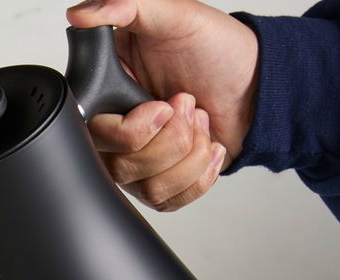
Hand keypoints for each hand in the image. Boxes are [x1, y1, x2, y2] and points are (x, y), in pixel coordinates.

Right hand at [66, 0, 258, 210]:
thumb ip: (124, 6)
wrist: (258, 81)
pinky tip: (208, 146)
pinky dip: (199, 176)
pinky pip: (170, 201)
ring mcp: (140, 161)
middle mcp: (118, 131)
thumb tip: (81, 14)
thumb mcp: (172, 14)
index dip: (129, 131)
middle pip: (120, 167)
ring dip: (189, 155)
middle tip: (188, 104)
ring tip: (201, 122)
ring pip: (147, 188)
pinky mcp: (164, 182)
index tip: (161, 106)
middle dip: (170, 139)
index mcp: (108, 93)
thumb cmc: (216, 48)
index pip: (94, 135)